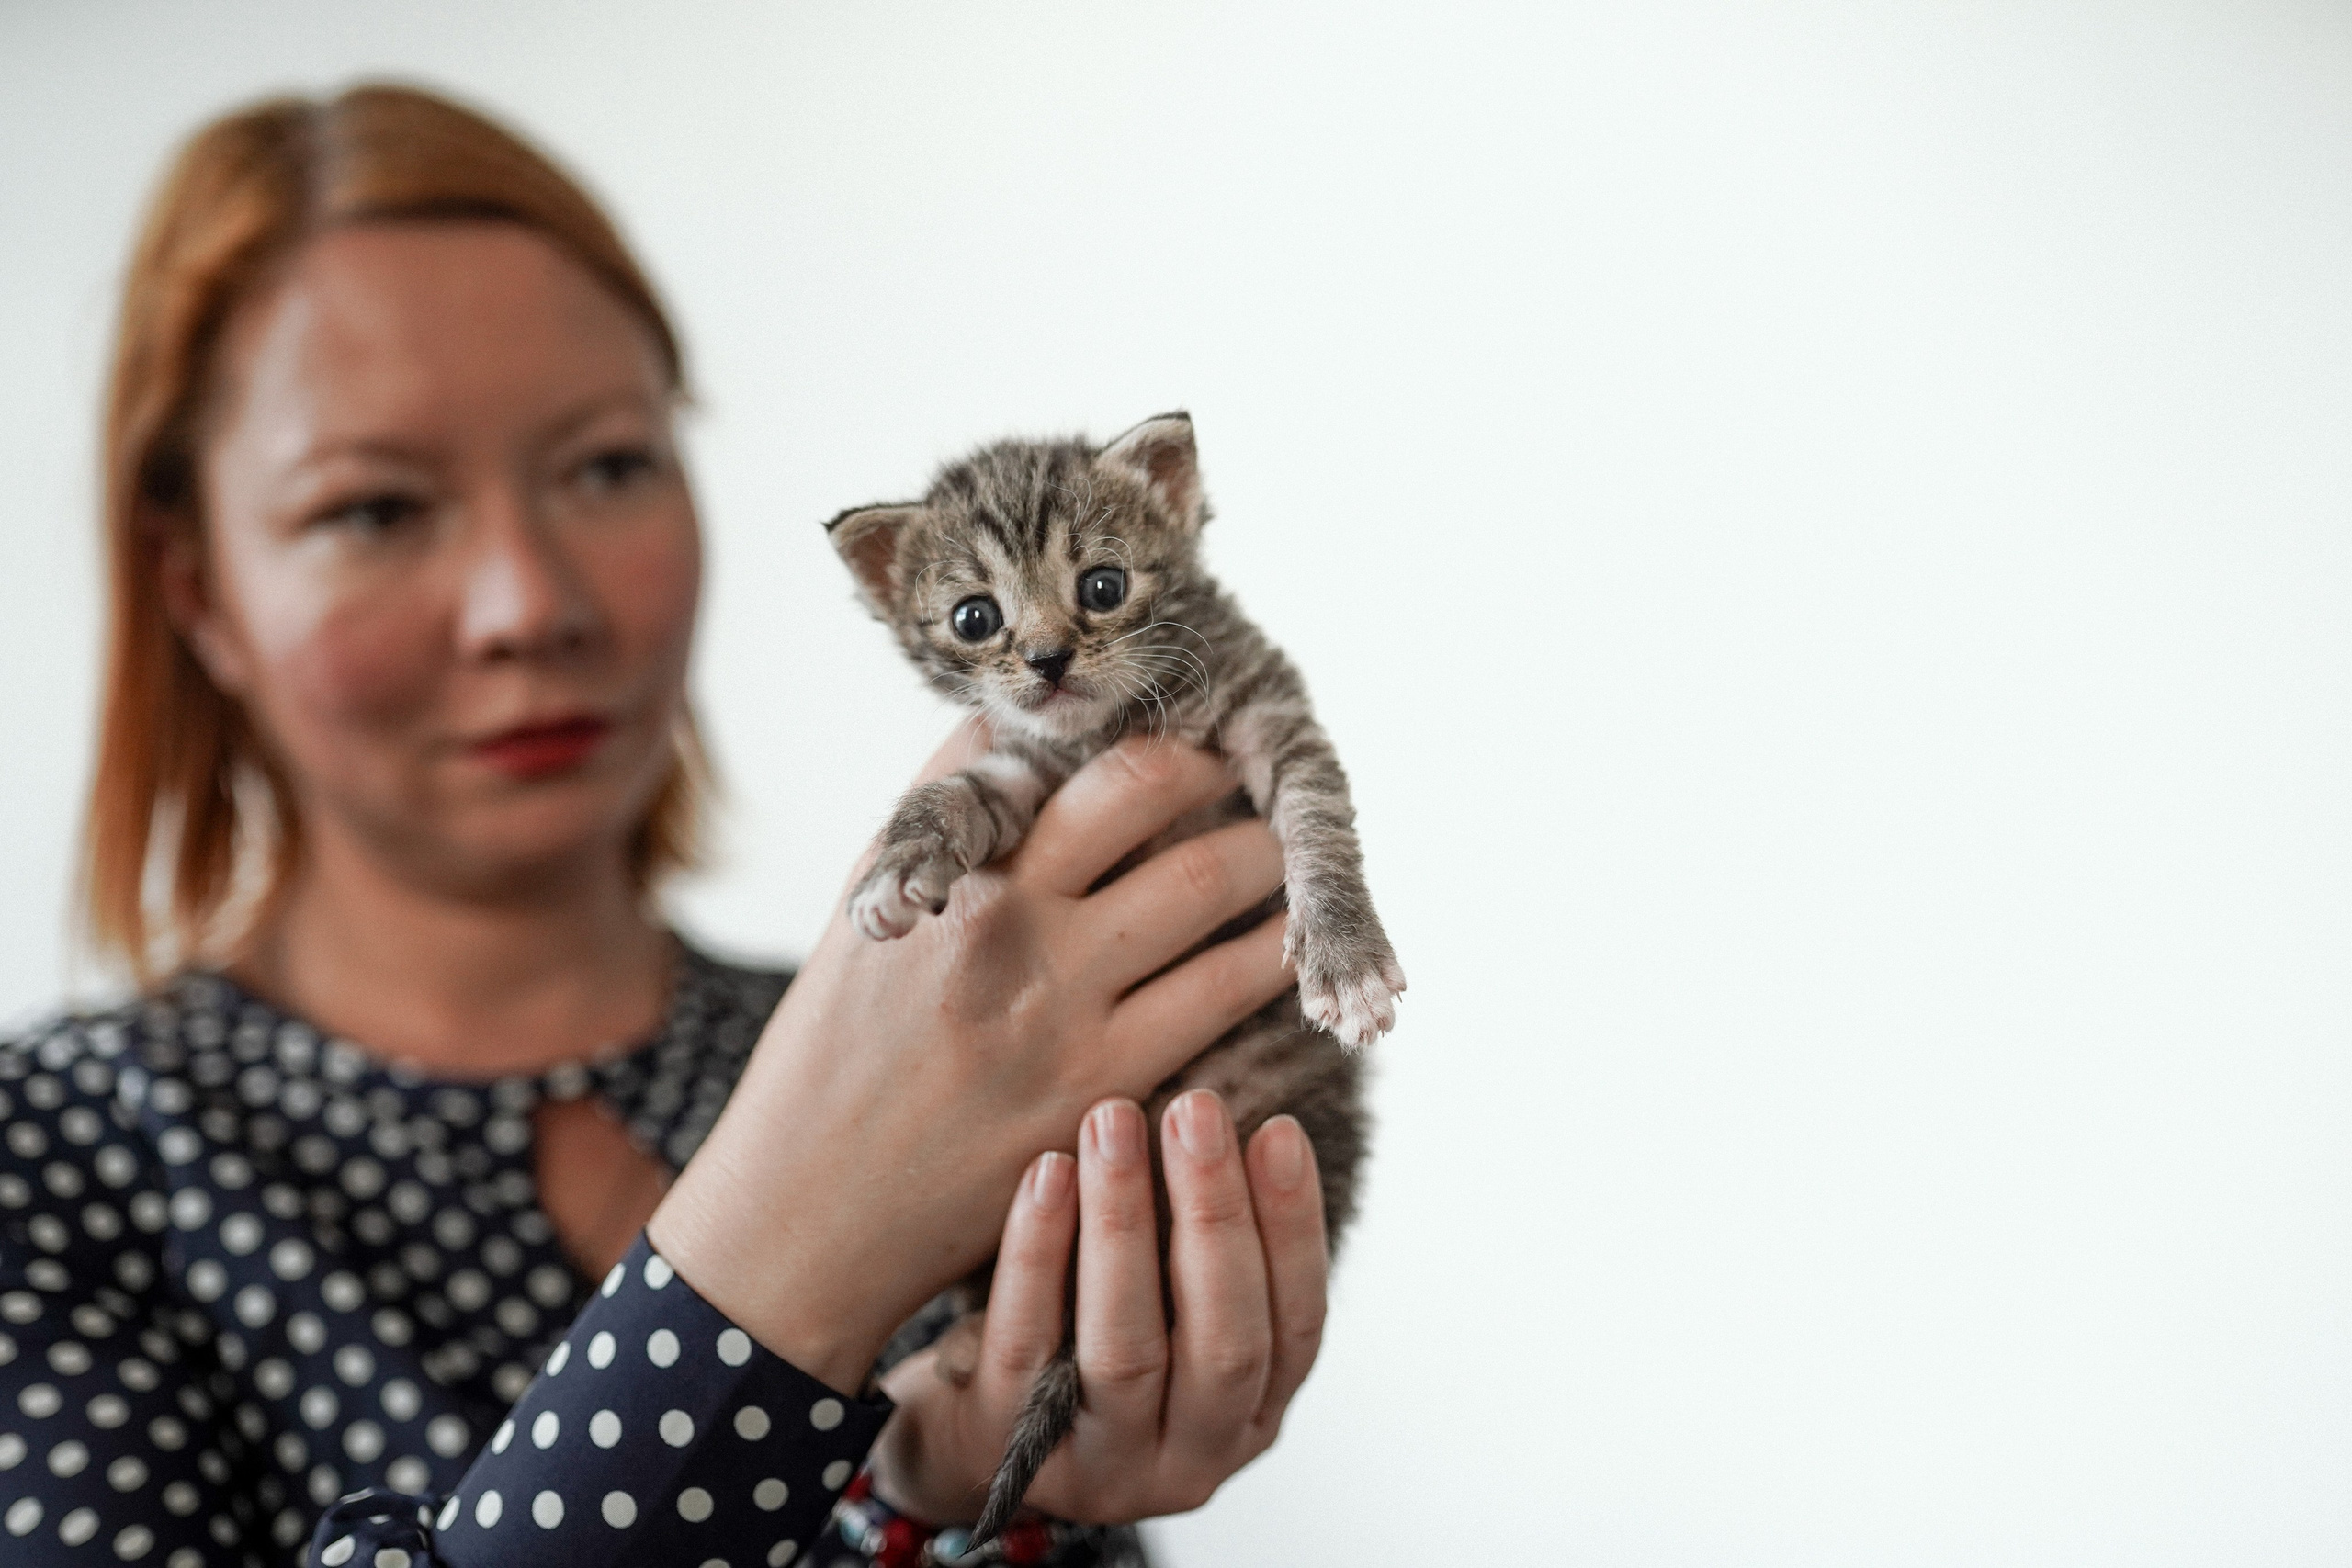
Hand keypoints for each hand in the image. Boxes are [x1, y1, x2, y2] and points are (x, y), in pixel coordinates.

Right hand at [648, 727, 1296, 1391]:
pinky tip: (1287, 953)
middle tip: (1262, 773)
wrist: (811, 1212)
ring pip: (1213, 893)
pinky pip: (1223, 1003)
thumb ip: (944, 816)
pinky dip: (1267, 964)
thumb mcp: (873, 908)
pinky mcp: (1109, 1093)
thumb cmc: (839, 1049)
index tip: (1194, 721)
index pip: (1072, 755)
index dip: (1154, 726)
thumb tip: (1012, 716)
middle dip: (1225, 771)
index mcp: (950, 871)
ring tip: (1289, 854)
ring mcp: (1065, 1010)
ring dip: (1268, 861)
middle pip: (1156, 795)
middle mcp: (1010, 924)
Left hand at [867, 1093, 1328, 1525]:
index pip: (1296, 1325)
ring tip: (1112, 1119)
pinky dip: (1039, 1252)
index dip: (1293, 1227)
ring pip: (1126, 1348)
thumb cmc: (1082, 1340)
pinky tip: (1046, 1173)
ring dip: (1124, 1221)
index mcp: (1248, 1419)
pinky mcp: (1006, 1450)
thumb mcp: (1164, 1312)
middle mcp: (1188, 1459)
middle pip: (1224, 1341)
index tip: (1279, 1130)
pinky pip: (1026, 1343)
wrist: (961, 1437)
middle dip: (1215, 1213)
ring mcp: (1098, 1467)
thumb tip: (1232, 1116)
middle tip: (1196, 1107)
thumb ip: (1202, 1247)